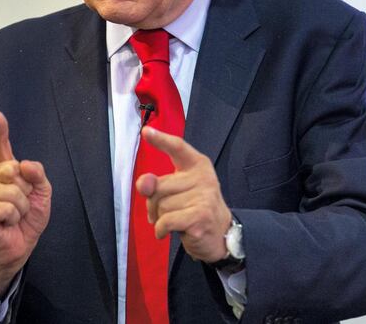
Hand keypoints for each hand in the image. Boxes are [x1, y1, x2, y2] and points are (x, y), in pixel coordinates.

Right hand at [0, 111, 51, 295]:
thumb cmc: (27, 219)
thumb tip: (25, 164)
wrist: (18, 248)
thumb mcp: (42, 194)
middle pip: (14, 169)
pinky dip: (14, 218)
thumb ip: (38, 175)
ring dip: (22, 208)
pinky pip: (7, 208)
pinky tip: (7, 223)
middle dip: (26, 190)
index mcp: (2, 171)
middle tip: (22, 204)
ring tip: (14, 216)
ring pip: (13, 192)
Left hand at [136, 126, 231, 263]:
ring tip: (176, 219)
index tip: (146, 132)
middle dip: (154, 202)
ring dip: (159, 218)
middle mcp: (202, 178)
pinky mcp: (199, 217)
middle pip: (158, 185)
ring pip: (160, 205)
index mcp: (197, 165)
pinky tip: (168, 231)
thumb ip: (157, 183)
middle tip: (169, 210)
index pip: (177, 147)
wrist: (220, 234)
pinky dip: (160, 230)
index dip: (161, 139)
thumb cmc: (194, 208)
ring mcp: (203, 197)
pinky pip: (165, 221)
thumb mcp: (175, 191)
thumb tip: (144, 183)